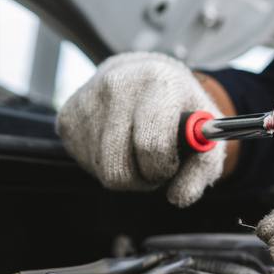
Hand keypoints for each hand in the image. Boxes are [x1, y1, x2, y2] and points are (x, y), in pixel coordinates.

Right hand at [56, 52, 225, 206]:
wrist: (144, 75)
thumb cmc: (178, 109)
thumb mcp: (205, 134)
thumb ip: (202, 168)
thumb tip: (179, 197)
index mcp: (159, 82)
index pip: (151, 146)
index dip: (163, 167)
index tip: (170, 164)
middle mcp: (118, 85)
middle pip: (119, 166)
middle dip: (142, 177)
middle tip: (155, 167)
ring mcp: (87, 100)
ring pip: (102, 170)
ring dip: (125, 173)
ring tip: (138, 152)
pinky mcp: (67, 116)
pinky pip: (85, 163)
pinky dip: (104, 165)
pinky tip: (119, 145)